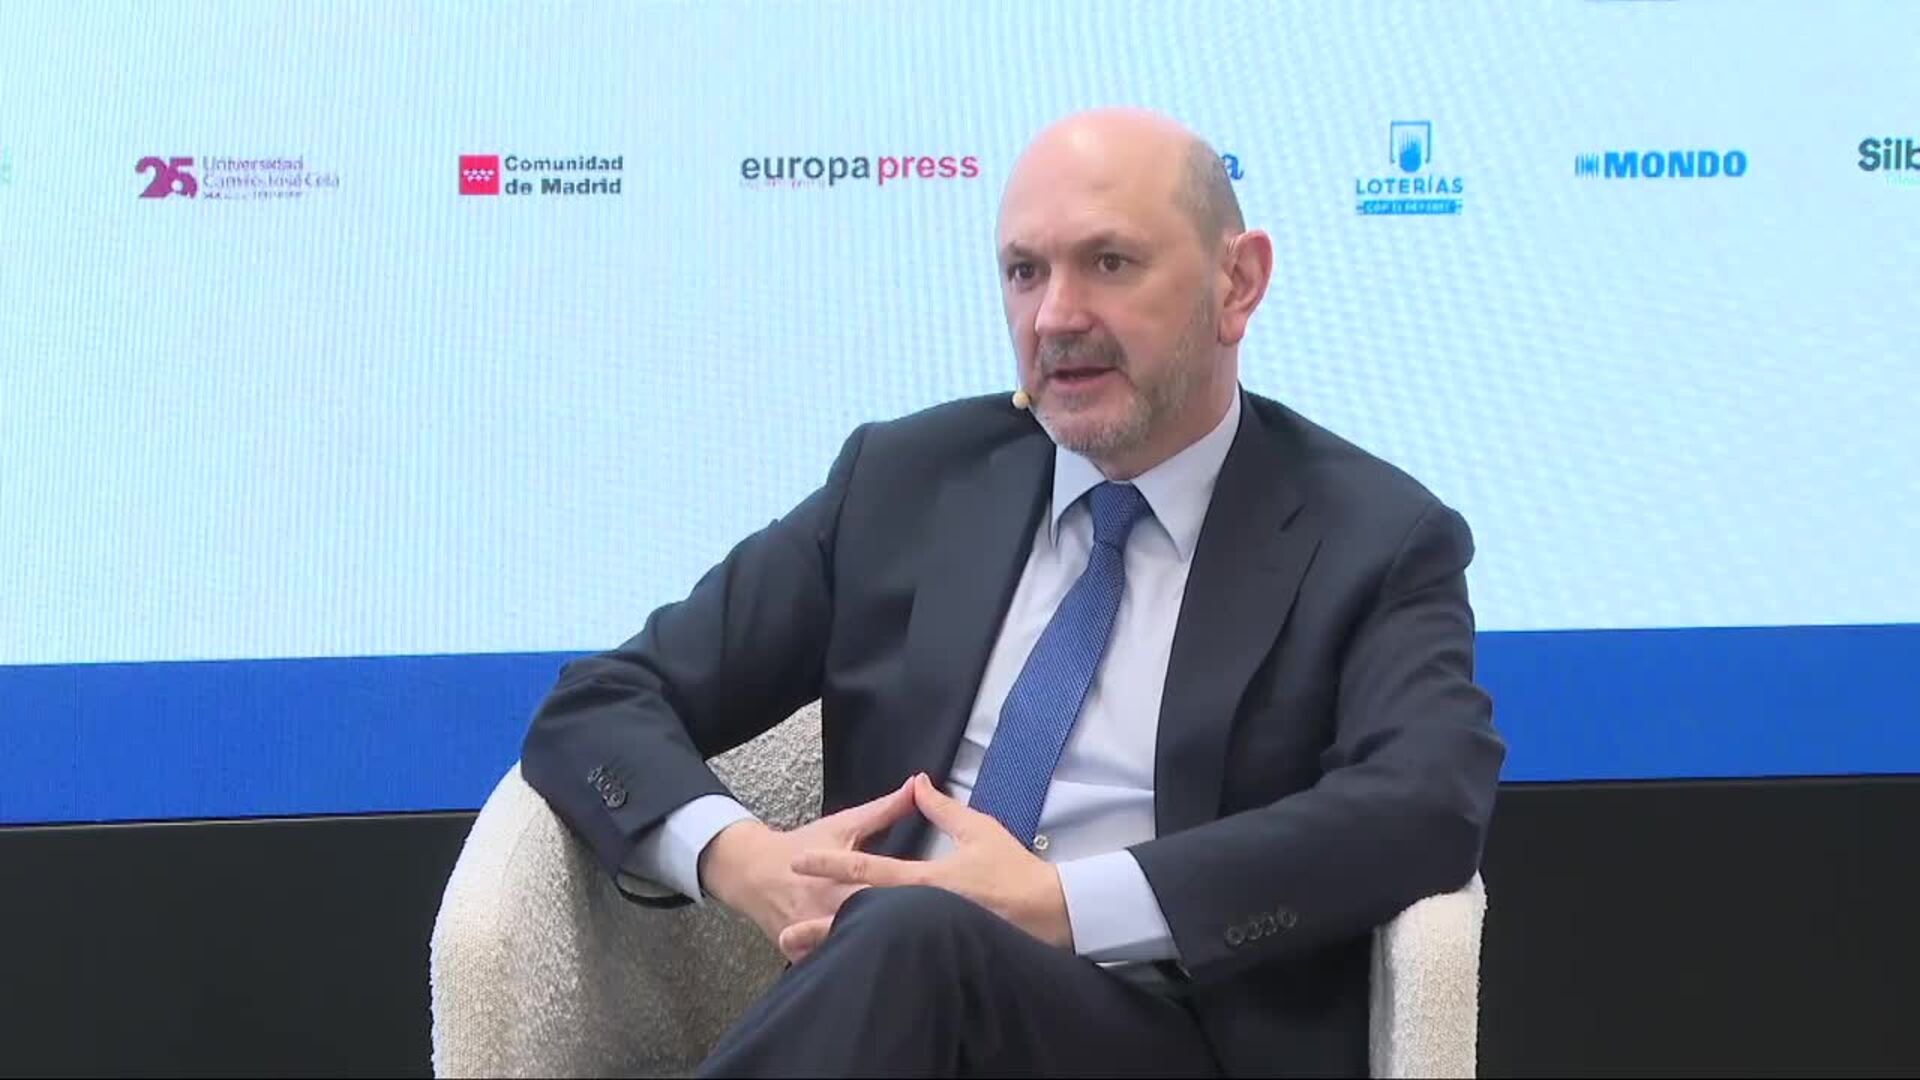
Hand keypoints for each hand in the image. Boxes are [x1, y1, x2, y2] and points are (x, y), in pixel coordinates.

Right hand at [698, 776, 917, 962]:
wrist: (752, 871)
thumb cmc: (803, 845)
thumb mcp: (843, 825)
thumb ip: (884, 811)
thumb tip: (916, 787)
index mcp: (837, 880)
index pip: (876, 895)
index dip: (907, 902)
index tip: (938, 907)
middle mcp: (823, 912)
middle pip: (865, 930)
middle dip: (894, 934)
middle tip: (932, 940)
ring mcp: (810, 938)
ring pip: (847, 954)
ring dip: (874, 954)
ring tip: (910, 962)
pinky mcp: (802, 955)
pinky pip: (829, 966)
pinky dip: (850, 968)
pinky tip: (876, 974)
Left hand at [784, 773, 1071, 961]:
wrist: (1048, 914)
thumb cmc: (1014, 872)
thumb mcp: (979, 830)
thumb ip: (943, 808)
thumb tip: (918, 783)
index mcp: (927, 880)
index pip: (869, 870)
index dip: (832, 864)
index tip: (801, 861)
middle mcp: (922, 911)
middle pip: (863, 916)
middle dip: (824, 925)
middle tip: (787, 931)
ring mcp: (929, 935)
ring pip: (878, 940)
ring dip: (841, 947)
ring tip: (805, 954)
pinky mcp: (939, 951)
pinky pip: (900, 955)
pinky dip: (874, 960)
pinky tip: (851, 966)